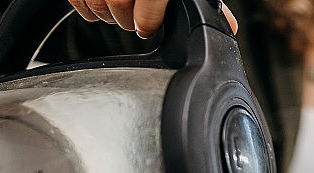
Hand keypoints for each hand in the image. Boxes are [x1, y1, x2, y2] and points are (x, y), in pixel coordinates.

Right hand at [67, 0, 237, 38]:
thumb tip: (227, 25)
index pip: (148, 4)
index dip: (148, 22)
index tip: (147, 28)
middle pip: (119, 4)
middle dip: (127, 20)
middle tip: (135, 22)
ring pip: (97, 1)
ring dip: (107, 13)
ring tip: (119, 11)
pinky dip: (86, 6)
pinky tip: (100, 4)